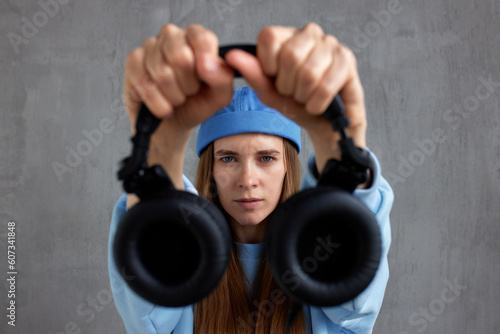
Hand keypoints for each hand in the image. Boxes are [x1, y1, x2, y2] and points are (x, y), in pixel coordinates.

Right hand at [123, 23, 234, 134]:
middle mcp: (173, 36)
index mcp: (197, 38)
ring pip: (162, 72)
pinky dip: (158, 103)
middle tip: (189, 92)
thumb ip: (222, 78)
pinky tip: (162, 105)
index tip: (204, 81)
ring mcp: (150, 46)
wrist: (170, 125)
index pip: (203, 39)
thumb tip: (208, 63)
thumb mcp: (218, 96)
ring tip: (176, 98)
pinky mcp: (133, 60)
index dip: (204, 66)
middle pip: (181, 57)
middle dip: (188, 85)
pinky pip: (146, 84)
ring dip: (173, 96)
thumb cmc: (194, 105)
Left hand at [223, 23, 366, 173]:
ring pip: (309, 72)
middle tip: (294, 93)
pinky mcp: (347, 60)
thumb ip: (253, 74)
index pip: (269, 36)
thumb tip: (233, 56)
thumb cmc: (298, 106)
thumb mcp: (270, 94)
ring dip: (304, 96)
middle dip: (288, 86)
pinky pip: (326, 85)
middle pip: (290, 55)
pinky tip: (319, 105)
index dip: (269, 66)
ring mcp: (330, 45)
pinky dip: (317, 103)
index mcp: (286, 37)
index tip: (276, 80)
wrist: (324, 127)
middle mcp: (309, 34)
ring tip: (307, 99)